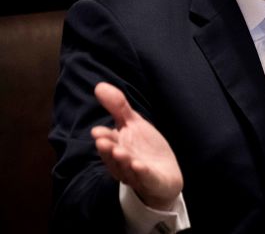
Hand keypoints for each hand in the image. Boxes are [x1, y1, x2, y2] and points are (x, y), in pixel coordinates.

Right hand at [91, 82, 182, 209]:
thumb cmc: (144, 148)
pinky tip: (139, 165)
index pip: (108, 141)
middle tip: (103, 141)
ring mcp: (136, 174)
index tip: (97, 131)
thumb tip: (99, 85)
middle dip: (108, 149)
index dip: (103, 137)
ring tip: (120, 151)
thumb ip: (118, 107)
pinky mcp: (152, 181)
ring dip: (123, 160)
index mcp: (117, 147)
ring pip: (127, 168)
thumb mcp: (133, 124)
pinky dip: (141, 172)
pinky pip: (145, 178)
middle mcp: (123, 162)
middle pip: (114, 156)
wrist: (164, 174)